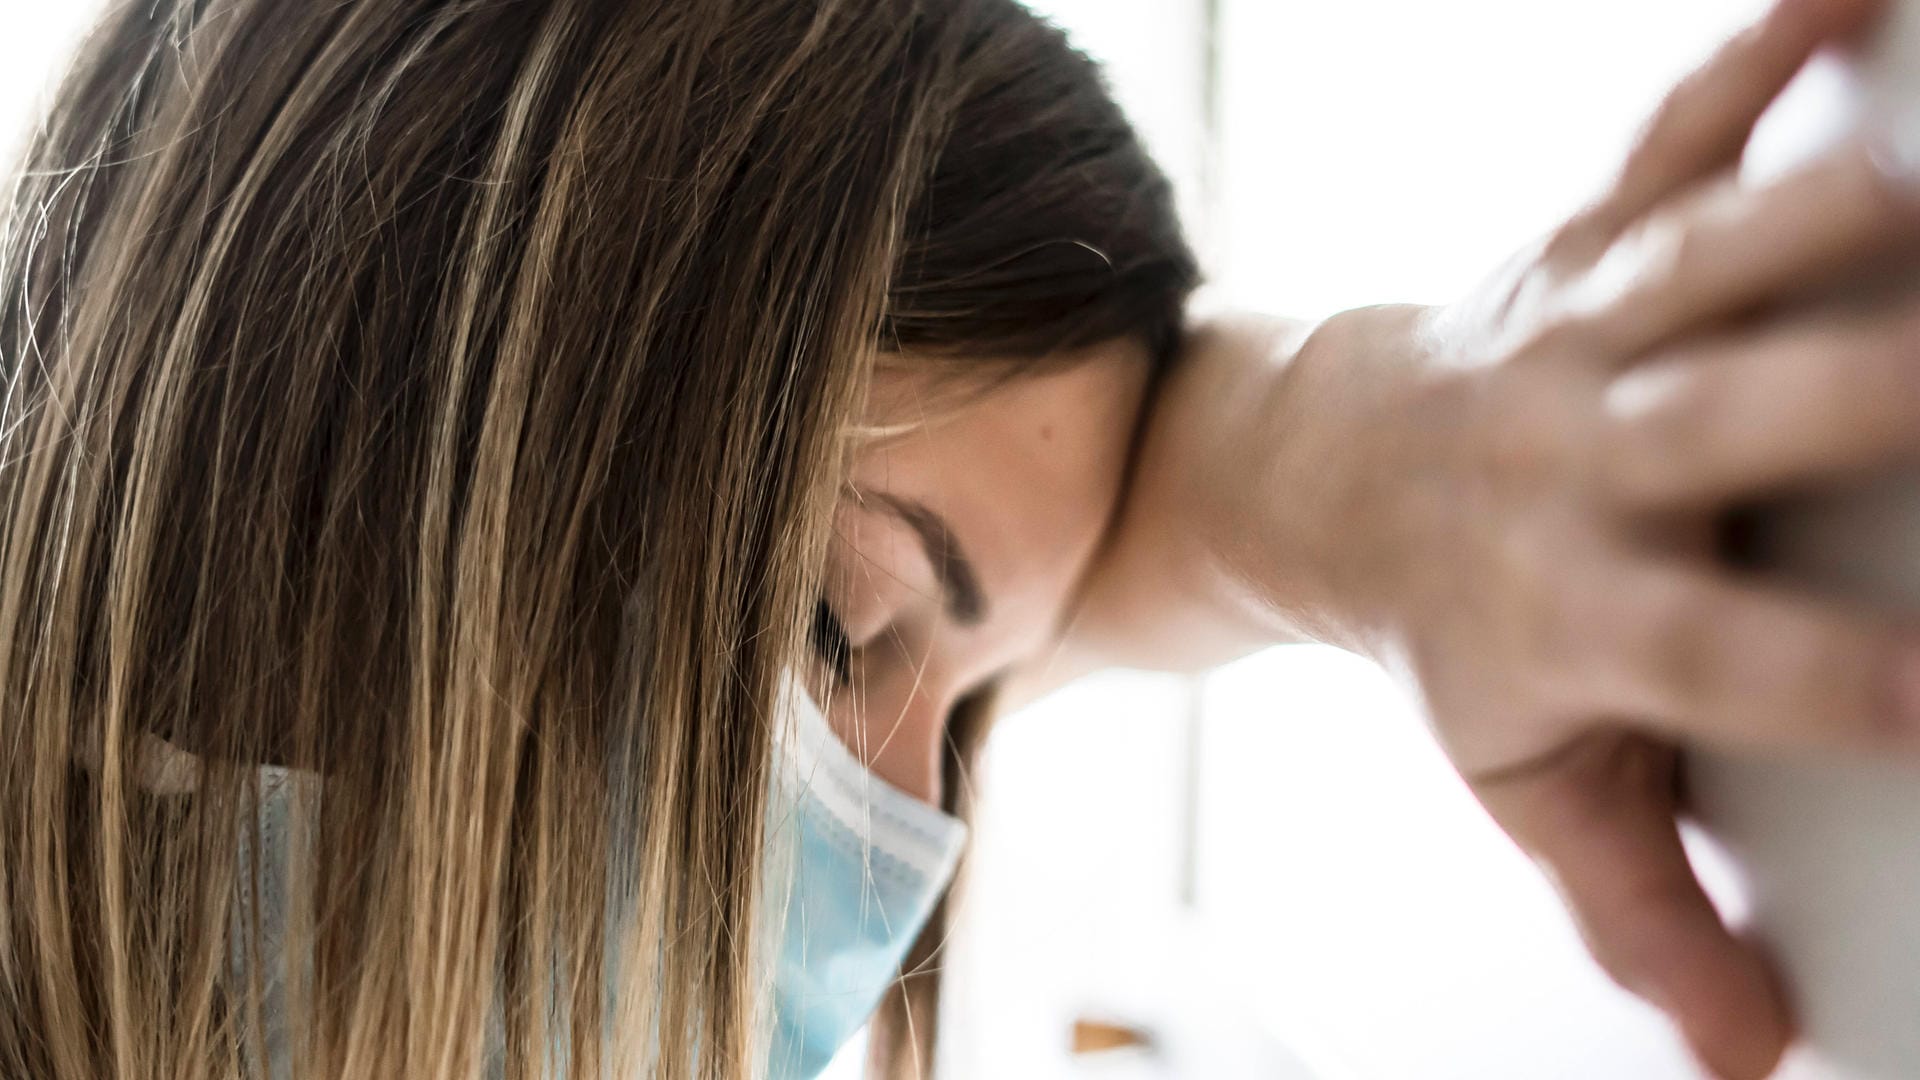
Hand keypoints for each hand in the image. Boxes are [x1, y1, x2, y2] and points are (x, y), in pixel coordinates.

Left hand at [1267, 0, 1919, 1073]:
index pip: (1710, 657)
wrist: (1313, 479)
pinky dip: (1757, 51)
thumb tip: (1755, 1061)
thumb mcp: (1526, 782)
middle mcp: (1575, 455)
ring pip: (1711, 256)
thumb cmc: (1445, 635)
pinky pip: (1669, 124)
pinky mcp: (1580, 232)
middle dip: (1864, 402)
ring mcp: (1578, 326)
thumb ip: (1642, 913)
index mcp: (1570, 605)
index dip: (1828, 682)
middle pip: (1723, 418)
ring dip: (1832, 219)